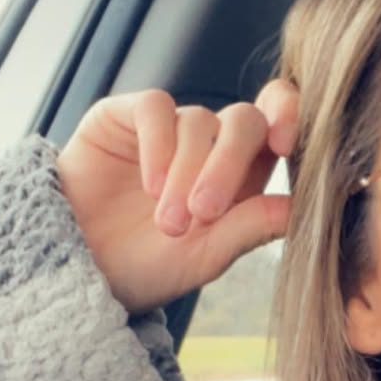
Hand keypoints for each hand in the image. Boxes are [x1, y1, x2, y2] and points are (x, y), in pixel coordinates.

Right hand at [54, 83, 297, 313]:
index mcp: (244, 175)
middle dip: (228, 165)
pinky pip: (157, 109)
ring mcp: (170, 128)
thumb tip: (300, 207)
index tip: (285, 144)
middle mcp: (211, 145)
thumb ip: (251, 227)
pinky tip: (150, 187)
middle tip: (204, 213)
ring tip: (168, 224)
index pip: (279, 126)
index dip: (290, 119)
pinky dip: (159, 147)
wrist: (81, 270)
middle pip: (244, 122)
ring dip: (186, 174)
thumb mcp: (206, 256)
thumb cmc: (148, 267)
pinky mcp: (127, 115)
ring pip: (198, 122)